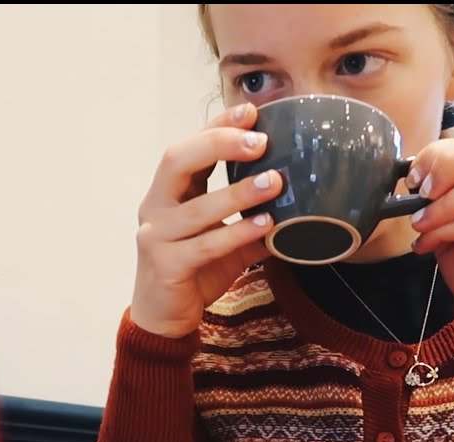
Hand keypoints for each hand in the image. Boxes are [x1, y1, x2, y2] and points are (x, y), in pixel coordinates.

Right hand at [130, 103, 283, 338]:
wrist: (163, 318)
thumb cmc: (193, 273)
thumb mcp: (225, 240)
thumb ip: (250, 220)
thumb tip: (299, 204)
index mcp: (167, 193)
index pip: (188, 147)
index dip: (217, 126)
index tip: (251, 111)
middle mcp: (155, 207)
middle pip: (177, 161)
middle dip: (218, 144)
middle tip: (260, 141)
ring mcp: (155, 236)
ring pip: (196, 207)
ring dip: (237, 192)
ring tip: (274, 182)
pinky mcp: (165, 265)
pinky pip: (204, 246)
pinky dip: (236, 233)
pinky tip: (265, 225)